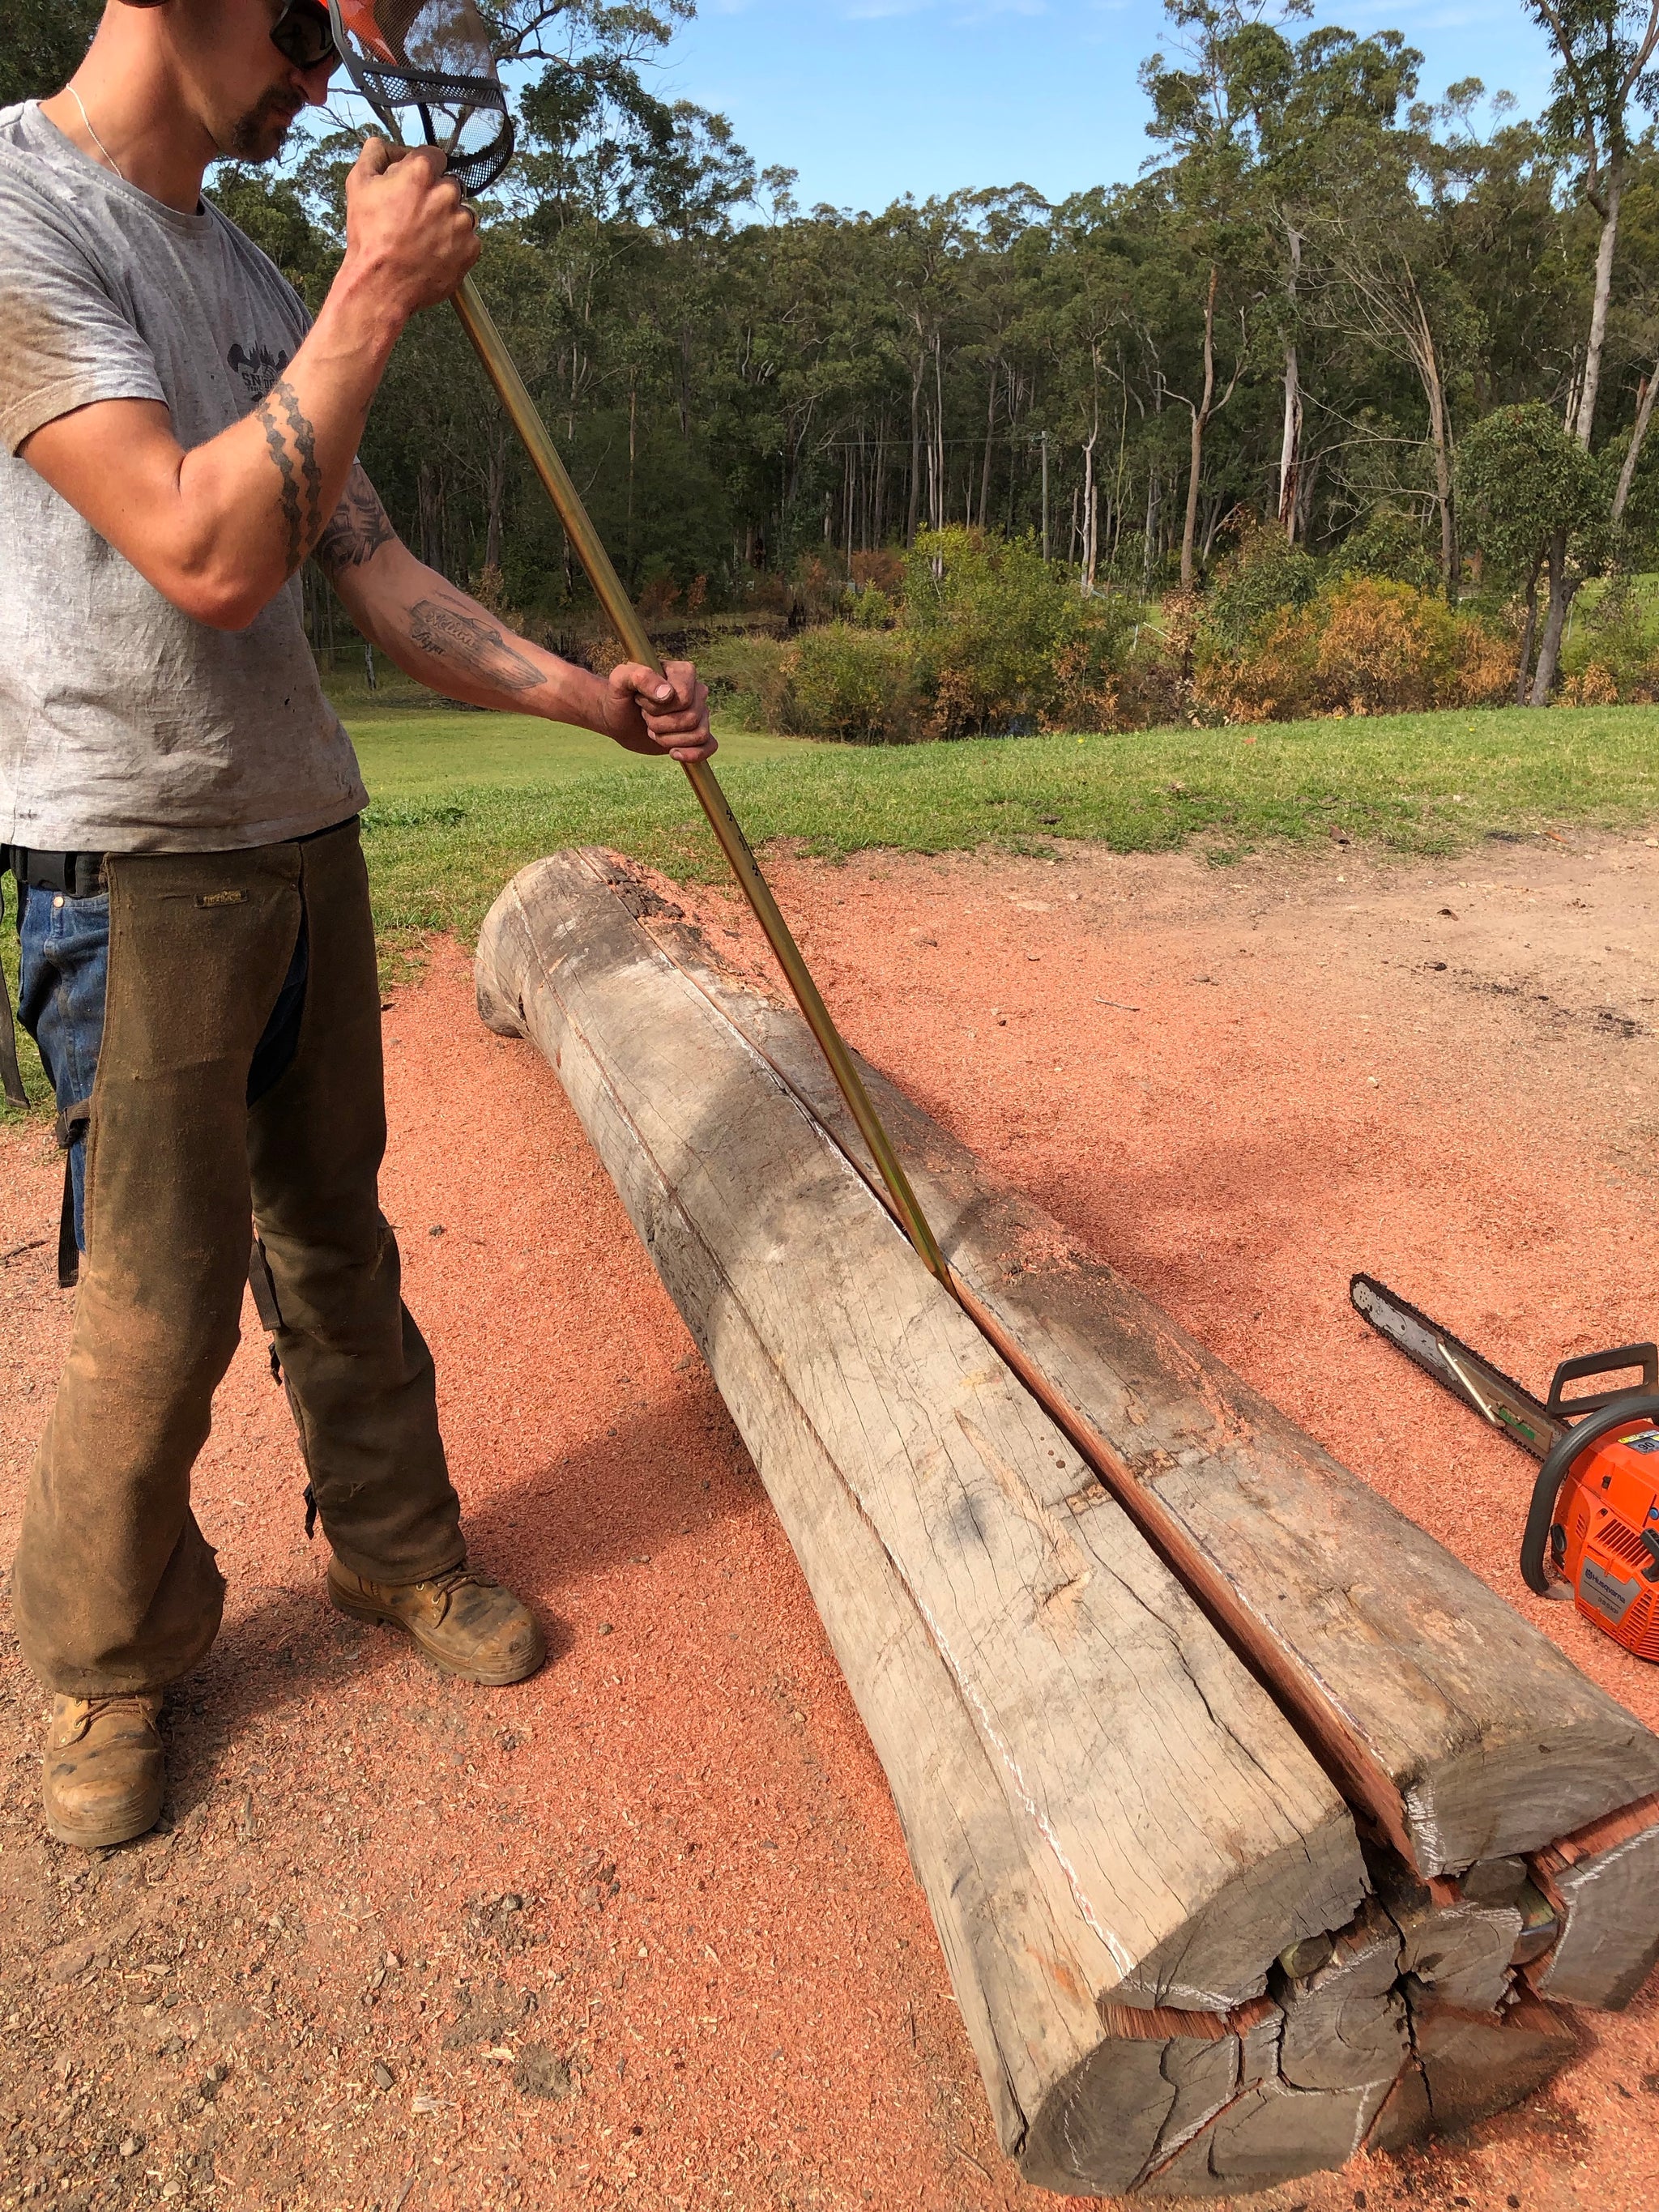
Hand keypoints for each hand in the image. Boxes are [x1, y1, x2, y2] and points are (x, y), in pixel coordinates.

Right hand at [343, 140, 479, 321]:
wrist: (381, 285)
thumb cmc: (368, 236)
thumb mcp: (358, 183)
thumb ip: (375, 153)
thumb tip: (386, 143)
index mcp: (422, 171)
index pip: (435, 156)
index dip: (422, 170)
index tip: (413, 186)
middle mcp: (447, 193)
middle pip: (449, 185)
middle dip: (435, 196)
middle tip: (414, 217)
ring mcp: (462, 222)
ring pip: (462, 212)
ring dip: (448, 220)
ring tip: (424, 238)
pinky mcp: (471, 248)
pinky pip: (469, 239)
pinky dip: (456, 244)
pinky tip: (434, 252)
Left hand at [605, 660, 716, 763]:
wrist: (619, 719)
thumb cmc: (620, 696)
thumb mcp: (619, 680)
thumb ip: (639, 677)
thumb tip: (667, 693)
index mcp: (683, 672)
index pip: (684, 698)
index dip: (658, 706)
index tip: (640, 700)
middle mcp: (697, 690)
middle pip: (691, 718)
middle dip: (660, 724)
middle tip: (645, 716)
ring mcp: (700, 712)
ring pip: (699, 734)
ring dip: (668, 739)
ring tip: (653, 729)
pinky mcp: (699, 733)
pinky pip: (709, 746)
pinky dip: (691, 754)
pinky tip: (673, 753)